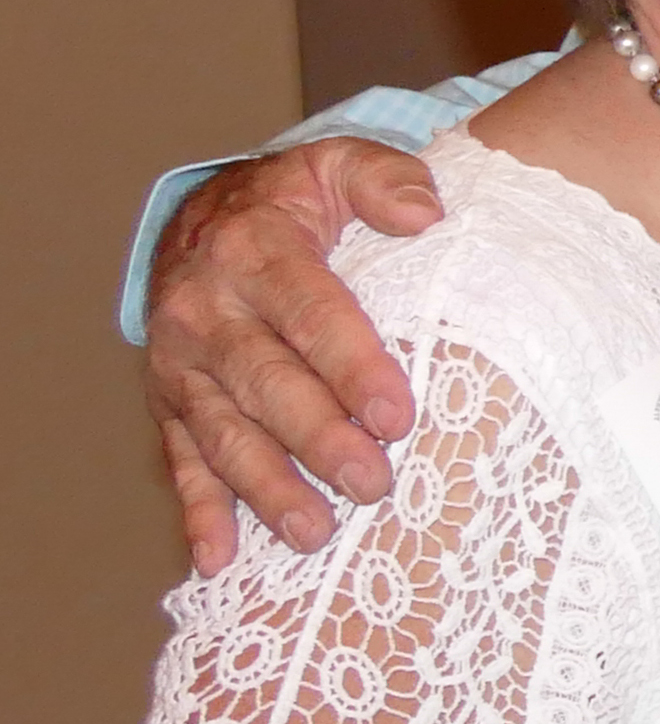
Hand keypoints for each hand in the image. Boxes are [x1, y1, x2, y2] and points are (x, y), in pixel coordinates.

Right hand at [142, 143, 440, 568]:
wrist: (210, 214)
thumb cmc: (296, 199)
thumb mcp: (339, 163)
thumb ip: (384, 178)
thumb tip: (425, 213)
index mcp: (254, 251)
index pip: (310, 314)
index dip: (354, 367)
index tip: (399, 416)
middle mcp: (205, 311)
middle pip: (265, 384)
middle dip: (317, 441)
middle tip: (373, 486)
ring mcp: (182, 364)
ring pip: (222, 434)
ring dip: (267, 489)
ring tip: (315, 536)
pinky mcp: (170, 402)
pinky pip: (182, 461)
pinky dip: (200, 513)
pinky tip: (220, 560)